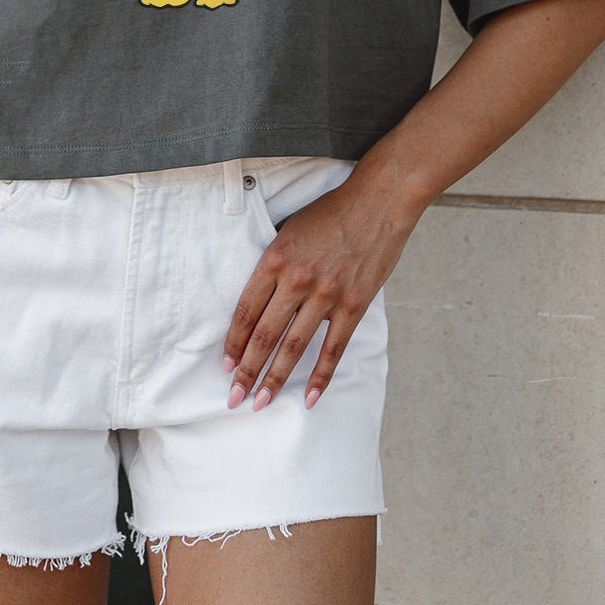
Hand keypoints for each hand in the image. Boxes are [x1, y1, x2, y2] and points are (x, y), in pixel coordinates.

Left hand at [222, 167, 422, 412]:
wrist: (378, 202)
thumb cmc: (331, 212)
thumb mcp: (289, 229)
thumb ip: (274, 264)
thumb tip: (259, 301)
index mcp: (274, 259)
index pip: (245, 312)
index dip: (233, 343)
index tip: (226, 366)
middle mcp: (296, 280)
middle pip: (264, 336)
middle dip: (246, 372)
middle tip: (234, 398)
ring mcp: (326, 295)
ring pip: (293, 347)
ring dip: (274, 379)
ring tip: (260, 403)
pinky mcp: (354, 305)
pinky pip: (333, 348)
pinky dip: (320, 376)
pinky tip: (308, 398)